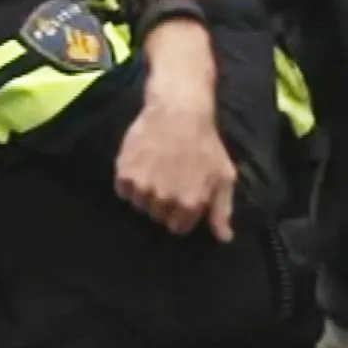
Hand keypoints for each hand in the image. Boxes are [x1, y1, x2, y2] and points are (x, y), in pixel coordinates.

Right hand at [114, 22, 236, 240]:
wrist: (178, 109)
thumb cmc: (206, 142)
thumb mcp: (223, 176)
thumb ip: (222, 211)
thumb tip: (224, 239)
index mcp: (190, 204)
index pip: (177, 227)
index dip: (180, 212)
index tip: (182, 194)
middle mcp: (164, 200)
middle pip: (157, 216)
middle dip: (164, 202)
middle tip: (170, 177)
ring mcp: (142, 187)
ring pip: (139, 204)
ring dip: (146, 192)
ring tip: (156, 169)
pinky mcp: (124, 172)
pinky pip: (123, 191)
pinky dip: (129, 182)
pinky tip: (142, 164)